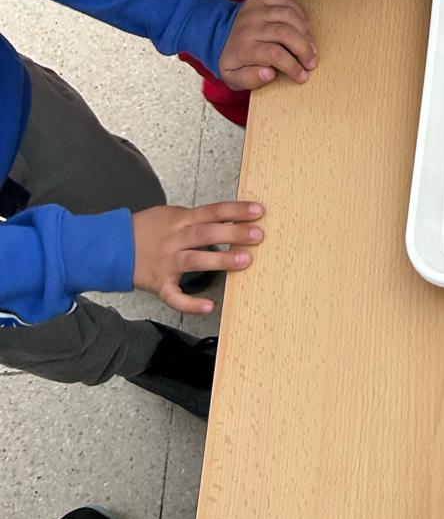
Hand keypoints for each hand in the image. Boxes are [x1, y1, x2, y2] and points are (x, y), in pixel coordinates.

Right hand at [132, 201, 263, 313]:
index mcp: (179, 220)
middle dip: (233, 234)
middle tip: (258, 235)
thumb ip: (196, 218)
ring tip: (244, 260)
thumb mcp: (170, 215)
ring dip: (220, 260)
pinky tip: (209, 307)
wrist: (110, 246)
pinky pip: (175, 296)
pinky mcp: (159, 284)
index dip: (235, 211)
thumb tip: (228, 218)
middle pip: (206, 233)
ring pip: (195, 260)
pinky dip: (191, 304)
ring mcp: (167, 262)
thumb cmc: (145, 230)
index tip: (258, 211)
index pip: (212, 211)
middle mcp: (175, 240)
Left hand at [219, 0, 317, 90]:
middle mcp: (250, 27)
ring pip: (289, 15)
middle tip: (311, 61)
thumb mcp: (232, 78)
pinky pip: (286, 1)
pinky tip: (303, 28)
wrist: (215, 32)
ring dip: (305, 32)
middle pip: (285, 33)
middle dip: (304, 49)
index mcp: (243, 48)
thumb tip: (270, 73)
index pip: (274, 54)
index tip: (302, 75)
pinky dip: (299, 13)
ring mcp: (256, 10)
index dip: (293, 66)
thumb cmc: (230, 58)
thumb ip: (250, 80)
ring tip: (311, 45)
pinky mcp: (261, 0)